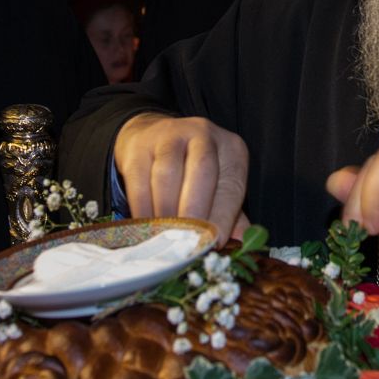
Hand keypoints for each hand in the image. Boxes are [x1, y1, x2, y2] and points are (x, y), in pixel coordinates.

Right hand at [114, 112, 247, 243]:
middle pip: (202, 169)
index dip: (224, 216)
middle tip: (188, 240)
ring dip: (166, 212)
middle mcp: (203, 135)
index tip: (215, 242)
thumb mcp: (219, 187)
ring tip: (166, 237)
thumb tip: (241, 244)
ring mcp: (168, 135)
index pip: (232, 184)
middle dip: (195, 209)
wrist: (154, 138)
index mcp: (231, 148)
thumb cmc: (193, 172)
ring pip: (167, 174)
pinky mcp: (138, 146)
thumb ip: (230, 216)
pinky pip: (139, 181)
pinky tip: (146, 227)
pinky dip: (143, 209)